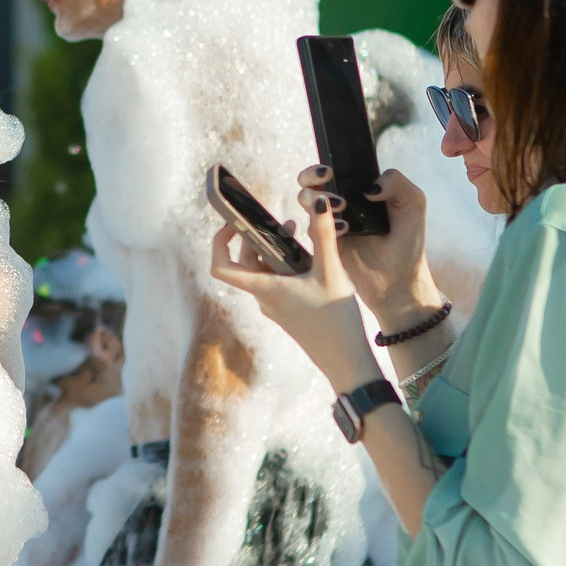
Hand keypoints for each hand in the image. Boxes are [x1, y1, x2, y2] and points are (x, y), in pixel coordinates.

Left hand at [210, 206, 383, 395]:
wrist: (346, 363)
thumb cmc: (336, 321)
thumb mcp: (332, 272)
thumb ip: (324, 235)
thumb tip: (318, 202)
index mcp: (265, 289)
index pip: (221, 267)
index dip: (219, 242)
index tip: (234, 223)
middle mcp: (264, 298)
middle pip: (245, 263)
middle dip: (258, 238)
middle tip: (280, 220)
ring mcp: (275, 307)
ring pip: (263, 272)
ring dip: (274, 250)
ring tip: (297, 231)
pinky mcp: (288, 312)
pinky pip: (277, 283)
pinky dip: (285, 265)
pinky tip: (310, 257)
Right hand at [300, 166, 439, 325]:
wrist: (398, 281)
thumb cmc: (407, 243)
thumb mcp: (413, 203)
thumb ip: (396, 182)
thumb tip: (368, 187)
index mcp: (361, 189)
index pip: (337, 168)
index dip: (329, 164)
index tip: (333, 169)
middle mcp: (343, 203)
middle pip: (311, 180)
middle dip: (312, 176)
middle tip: (327, 178)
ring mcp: (331, 222)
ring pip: (306, 199)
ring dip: (318, 198)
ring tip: (341, 206)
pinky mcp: (324, 241)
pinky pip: (310, 226)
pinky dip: (323, 222)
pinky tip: (345, 229)